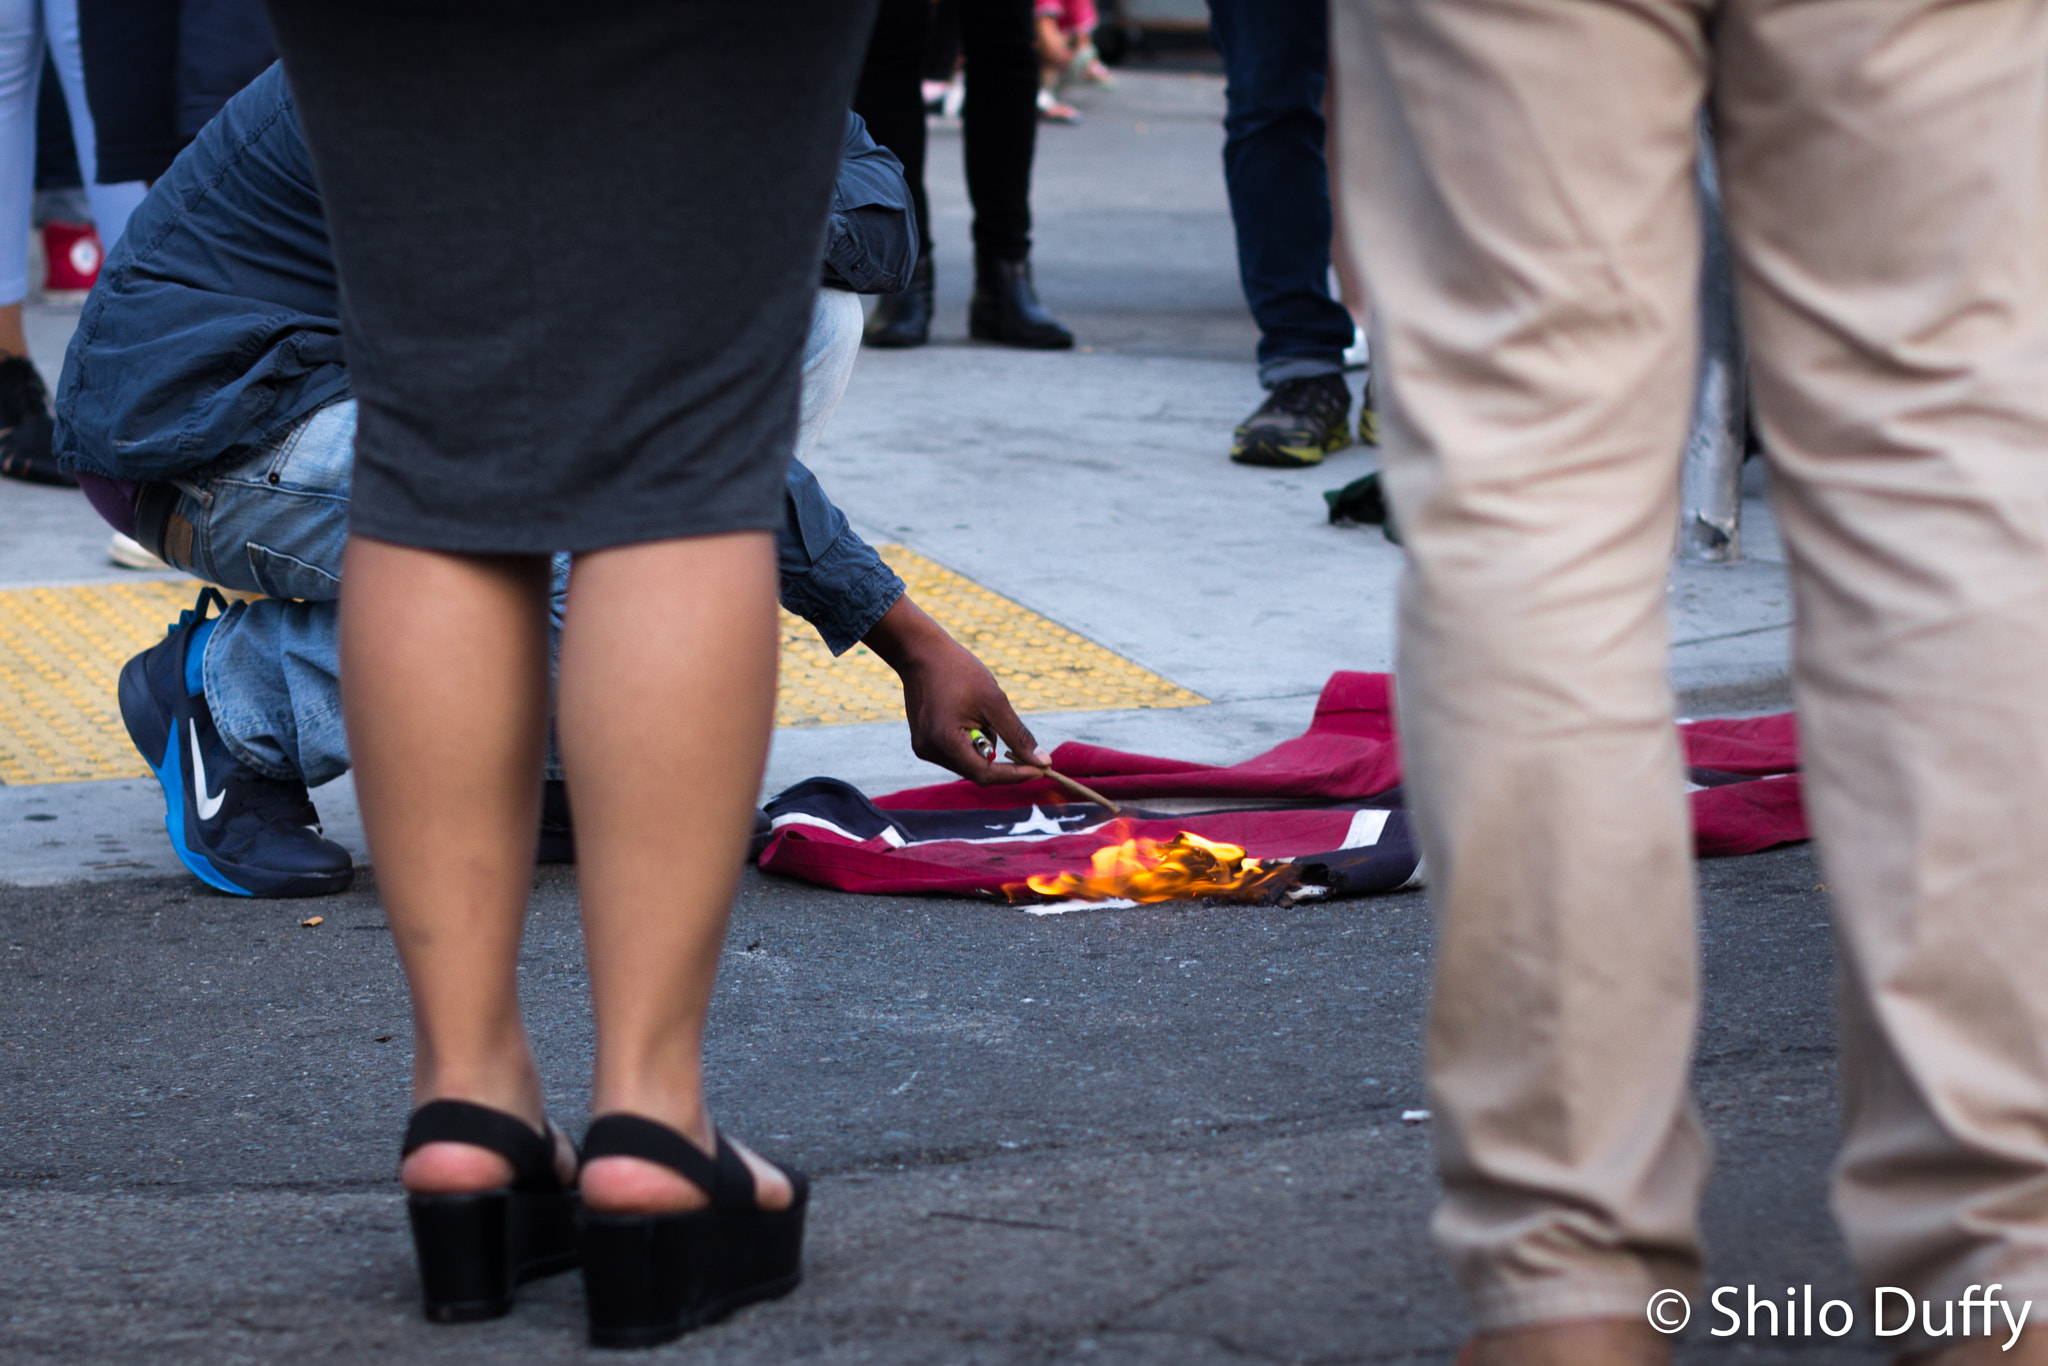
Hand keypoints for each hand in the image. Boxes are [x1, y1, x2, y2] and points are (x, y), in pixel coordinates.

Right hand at [862, 596, 1048, 783]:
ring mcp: (924, 748)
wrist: (922, 652)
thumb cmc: (958, 671)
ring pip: (968, 763)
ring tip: (981, 713)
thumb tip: (1043, 762)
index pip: (985, 774)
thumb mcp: (994, 701)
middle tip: (1011, 731)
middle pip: (977, 771)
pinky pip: (957, 753)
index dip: (1016, 775)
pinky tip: (969, 716)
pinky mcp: (923, 742)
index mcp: (945, 741)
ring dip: (985, 747)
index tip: (1041, 770)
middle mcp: (930, 751)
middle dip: (1000, 756)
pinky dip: (971, 742)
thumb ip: (1017, 736)